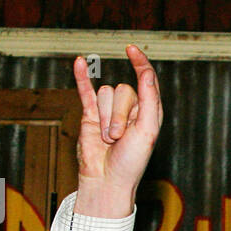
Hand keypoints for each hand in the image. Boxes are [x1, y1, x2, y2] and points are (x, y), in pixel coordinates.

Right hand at [72, 44, 163, 217]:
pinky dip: (82, 78)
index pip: (146, 79)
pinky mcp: (90, 115)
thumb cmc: (131, 161)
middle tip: (119, 137)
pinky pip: (86, 91)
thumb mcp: (147, 131)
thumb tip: (146, 72)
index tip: (131, 49)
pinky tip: (80, 62)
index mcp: (150, 111)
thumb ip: (149, 101)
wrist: (106, 180)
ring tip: (108, 139)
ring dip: (105, 118)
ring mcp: (109, 111)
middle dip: (118, 115)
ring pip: (104, 94)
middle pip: (121, 90)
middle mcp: (130, 108)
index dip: (140, 63)